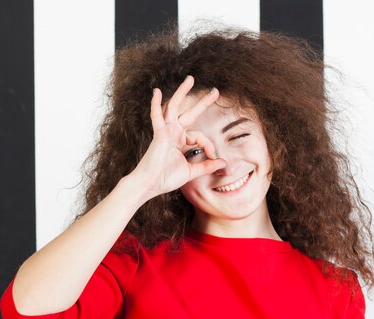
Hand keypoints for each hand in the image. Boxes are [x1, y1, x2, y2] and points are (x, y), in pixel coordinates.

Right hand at [130, 75, 227, 198]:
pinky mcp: (159, 134)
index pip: (200, 137)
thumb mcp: (191, 172)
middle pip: (190, 114)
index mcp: (180, 141)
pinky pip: (157, 116)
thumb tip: (223, 163)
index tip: (214, 158)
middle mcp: (173, 134)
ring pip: (175, 108)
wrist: (150, 185)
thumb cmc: (166, 178)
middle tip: (215, 92)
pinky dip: (156, 104)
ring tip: (190, 80)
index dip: (209, 147)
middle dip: (203, 103)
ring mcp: (165, 132)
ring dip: (182, 93)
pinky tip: (156, 92)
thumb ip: (206, 166)